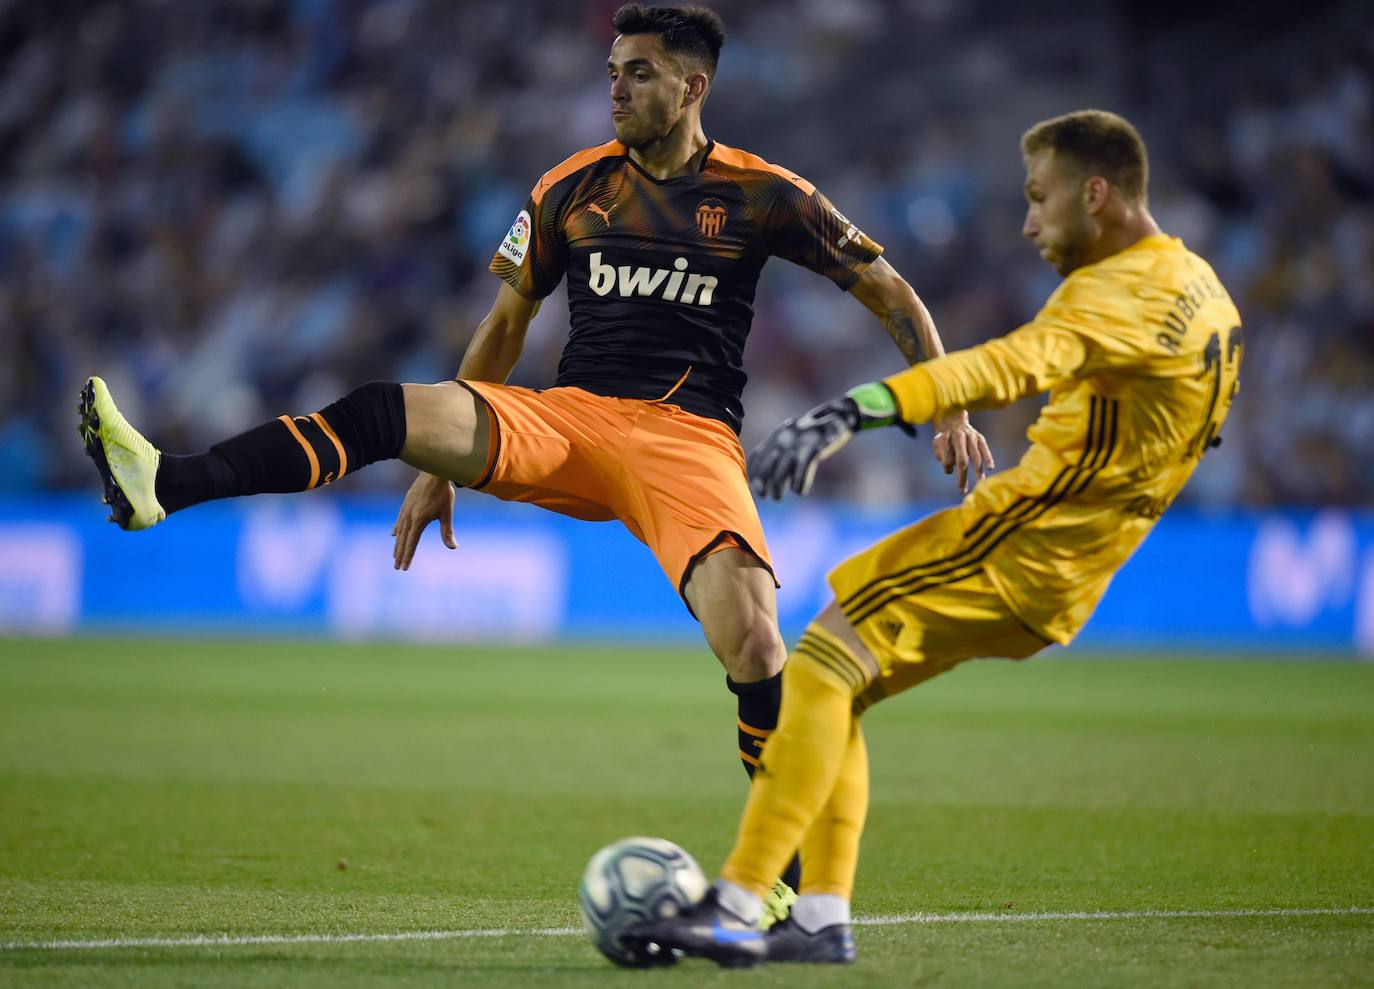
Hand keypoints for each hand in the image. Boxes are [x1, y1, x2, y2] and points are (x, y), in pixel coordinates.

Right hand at [392, 471, 456, 569]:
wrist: (433, 473)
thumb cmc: (442, 493)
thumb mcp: (446, 512)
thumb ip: (447, 531)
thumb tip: (453, 547)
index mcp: (419, 521)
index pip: (412, 543)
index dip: (408, 556)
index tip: (404, 567)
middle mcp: (409, 517)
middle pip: (403, 540)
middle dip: (400, 554)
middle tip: (397, 567)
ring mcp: (405, 510)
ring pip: (399, 532)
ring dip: (397, 544)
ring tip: (395, 555)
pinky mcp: (405, 505)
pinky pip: (399, 521)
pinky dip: (396, 529)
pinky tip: (394, 534)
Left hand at [747, 397, 864, 500]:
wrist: (838, 416)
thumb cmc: (813, 432)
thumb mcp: (793, 434)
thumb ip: (780, 448)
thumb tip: (768, 471)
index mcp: (777, 435)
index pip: (756, 456)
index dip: (752, 473)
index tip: (753, 486)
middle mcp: (785, 439)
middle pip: (766, 466)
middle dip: (761, 483)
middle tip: (764, 495)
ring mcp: (799, 445)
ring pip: (781, 473)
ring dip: (777, 489)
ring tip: (777, 497)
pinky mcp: (815, 449)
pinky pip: (802, 472)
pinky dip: (799, 485)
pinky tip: (800, 491)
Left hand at [933, 412, 993, 494]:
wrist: (953, 419)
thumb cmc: (944, 437)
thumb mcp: (937, 443)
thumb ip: (941, 455)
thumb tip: (949, 468)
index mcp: (946, 439)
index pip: (947, 458)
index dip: (948, 466)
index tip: (948, 470)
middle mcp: (959, 437)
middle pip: (962, 460)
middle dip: (962, 476)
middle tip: (962, 490)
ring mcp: (971, 437)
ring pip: (975, 456)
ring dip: (978, 470)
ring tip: (980, 482)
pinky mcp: (979, 437)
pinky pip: (984, 449)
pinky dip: (988, 458)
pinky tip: (991, 468)